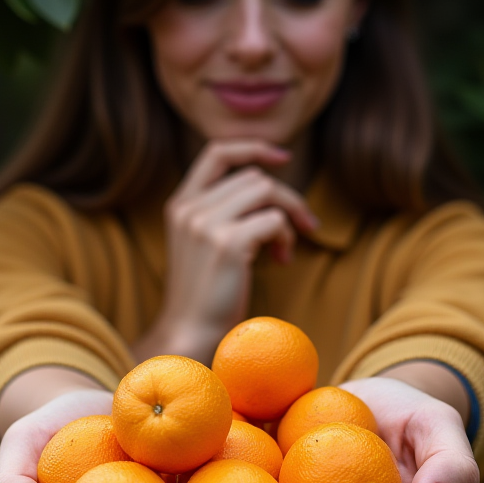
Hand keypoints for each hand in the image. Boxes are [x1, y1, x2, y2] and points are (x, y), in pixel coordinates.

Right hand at [136, 138, 318, 364]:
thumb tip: (268, 187)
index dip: (253, 148)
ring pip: (267, 191)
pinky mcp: (227, 243)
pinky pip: (275, 220)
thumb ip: (221, 212)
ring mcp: (205, 223)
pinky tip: (281, 261)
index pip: (217, 152)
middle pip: (255, 177)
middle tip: (303, 226)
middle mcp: (189, 208)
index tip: (283, 157)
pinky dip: (287, 237)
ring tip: (284, 249)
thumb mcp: (203, 243)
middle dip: (286, 199)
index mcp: (180, 204)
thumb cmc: (205, 295)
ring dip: (288, 217)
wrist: (189, 334)